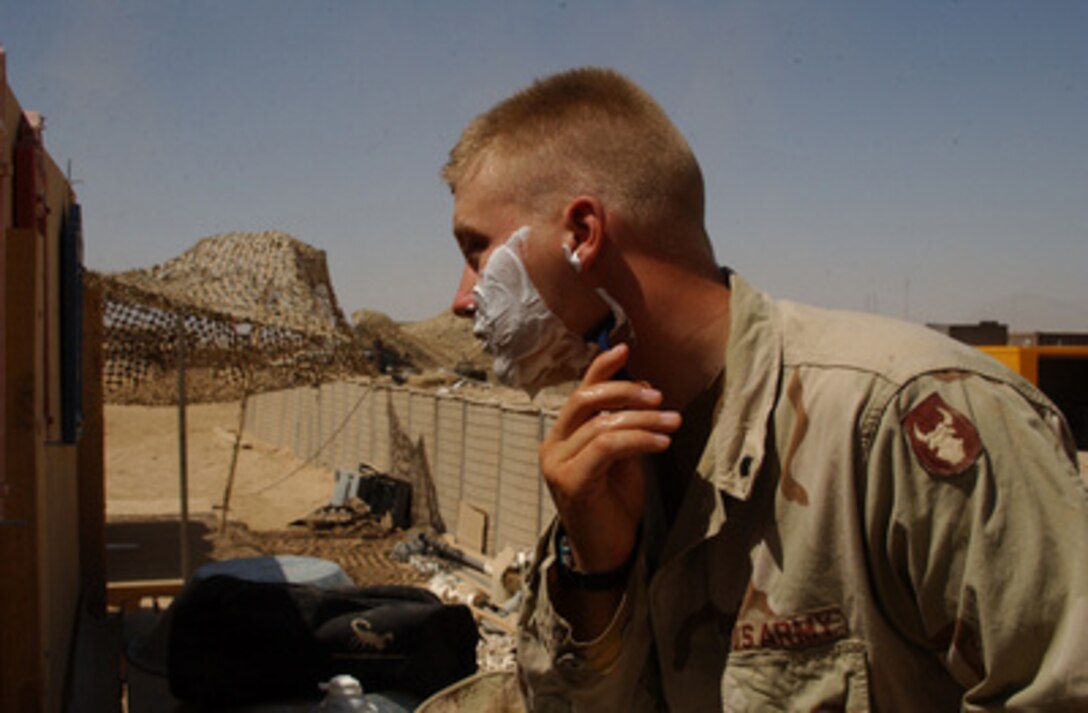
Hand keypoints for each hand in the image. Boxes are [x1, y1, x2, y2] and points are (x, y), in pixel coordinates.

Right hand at [540, 344, 681, 572]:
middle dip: (626, 391)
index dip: (601, 367)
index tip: (626, 348)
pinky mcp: (572, 482)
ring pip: (602, 424)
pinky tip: (661, 442)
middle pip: (586, 401)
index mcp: (562, 436)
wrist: (608, 553)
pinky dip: (638, 439)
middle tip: (659, 397)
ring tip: (673, 422)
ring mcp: (558, 465)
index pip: (580, 392)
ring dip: (644, 420)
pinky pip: (607, 447)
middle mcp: (553, 446)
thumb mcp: (622, 457)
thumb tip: (643, 387)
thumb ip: (625, 424)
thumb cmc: (615, 506)